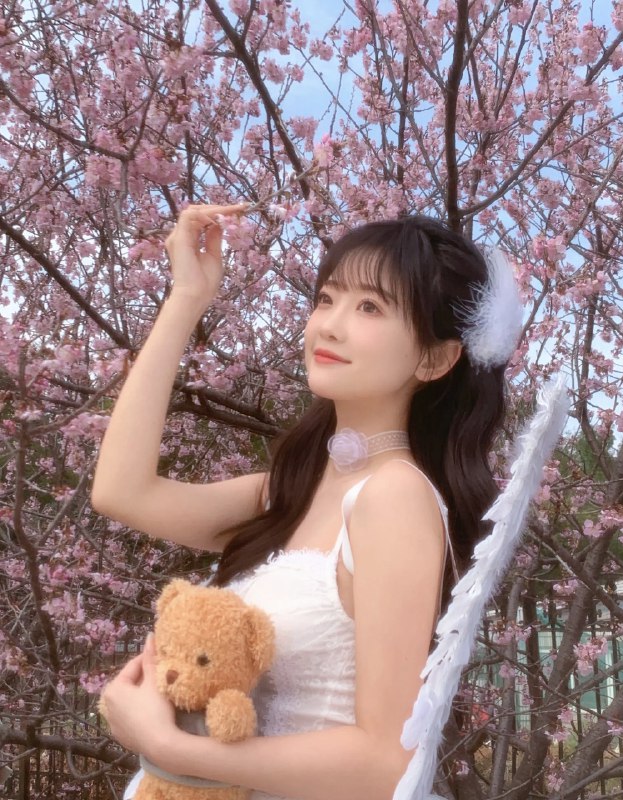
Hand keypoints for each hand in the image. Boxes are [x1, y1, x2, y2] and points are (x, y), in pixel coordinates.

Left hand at [100, 634, 175, 758]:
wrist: (160, 744)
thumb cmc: (156, 708)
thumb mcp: (155, 680)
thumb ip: (151, 658)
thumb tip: (149, 635)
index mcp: (113, 689)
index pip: (133, 666)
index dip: (149, 659)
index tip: (163, 657)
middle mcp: (107, 706)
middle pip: (130, 684)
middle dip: (145, 678)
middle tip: (163, 675)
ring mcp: (113, 724)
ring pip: (130, 701)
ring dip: (142, 694)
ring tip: (159, 692)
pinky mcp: (121, 737)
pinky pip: (130, 716)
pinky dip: (139, 711)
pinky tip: (152, 712)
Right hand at [164, 203, 247, 306]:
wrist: (196, 296)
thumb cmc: (205, 282)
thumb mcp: (214, 255)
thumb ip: (214, 238)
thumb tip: (219, 223)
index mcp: (187, 241)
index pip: (201, 220)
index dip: (217, 214)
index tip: (237, 212)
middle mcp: (180, 236)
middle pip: (197, 213)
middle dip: (218, 209)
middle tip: (238, 209)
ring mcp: (177, 236)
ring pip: (193, 211)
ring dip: (214, 209)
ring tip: (231, 212)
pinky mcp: (178, 238)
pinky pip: (190, 216)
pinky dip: (205, 214)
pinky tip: (220, 217)